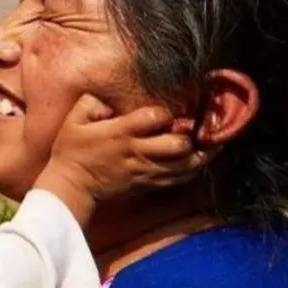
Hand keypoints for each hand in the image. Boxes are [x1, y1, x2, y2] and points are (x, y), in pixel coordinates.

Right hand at [34, 94, 208, 224]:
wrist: (71, 186)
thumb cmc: (71, 151)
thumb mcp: (73, 120)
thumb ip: (91, 103)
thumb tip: (109, 101)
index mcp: (121, 132)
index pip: (156, 118)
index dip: (168, 112)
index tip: (170, 110)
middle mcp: (138, 151)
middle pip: (178, 145)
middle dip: (194, 134)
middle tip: (203, 125)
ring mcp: (145, 170)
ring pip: (184, 164)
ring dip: (202, 153)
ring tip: (216, 142)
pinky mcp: (147, 184)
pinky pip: (177, 178)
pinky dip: (193, 169)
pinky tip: (202, 160)